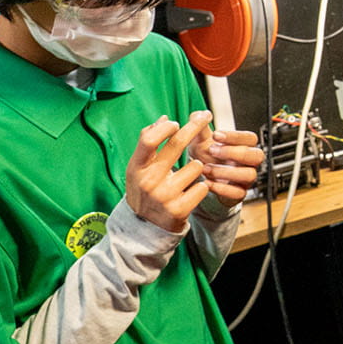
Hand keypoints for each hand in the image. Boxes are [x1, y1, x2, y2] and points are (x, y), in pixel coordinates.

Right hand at [125, 112, 211, 232]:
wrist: (144, 228)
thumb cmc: (144, 188)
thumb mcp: (139, 166)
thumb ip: (148, 142)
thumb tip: (164, 118)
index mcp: (136, 167)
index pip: (148, 140)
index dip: (165, 128)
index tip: (177, 122)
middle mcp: (149, 181)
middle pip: (176, 145)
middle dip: (194, 126)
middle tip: (205, 115)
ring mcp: (164, 196)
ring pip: (196, 167)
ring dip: (197, 168)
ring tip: (186, 178)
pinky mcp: (179, 209)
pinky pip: (203, 186)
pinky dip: (201, 186)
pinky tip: (190, 192)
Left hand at [187, 125, 264, 209]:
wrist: (200, 179)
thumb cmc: (205, 157)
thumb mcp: (200, 141)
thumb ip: (200, 127)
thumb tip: (199, 114)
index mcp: (243, 146)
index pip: (250, 138)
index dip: (235, 136)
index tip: (216, 135)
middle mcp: (248, 162)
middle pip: (256, 155)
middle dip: (234, 152)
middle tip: (212, 150)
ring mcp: (246, 179)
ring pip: (249, 174)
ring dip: (226, 171)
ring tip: (206, 169)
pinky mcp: (239, 193)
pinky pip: (238, 192)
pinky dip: (222, 189)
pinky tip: (208, 183)